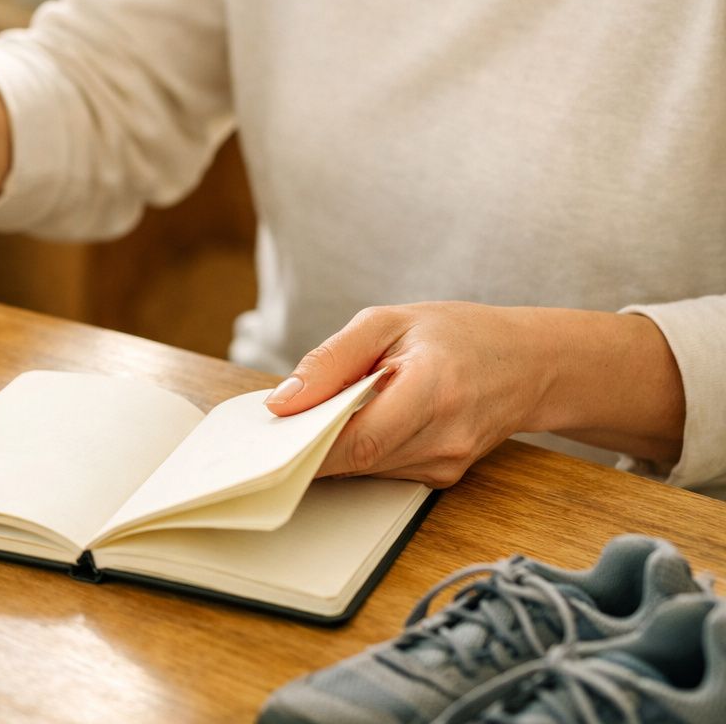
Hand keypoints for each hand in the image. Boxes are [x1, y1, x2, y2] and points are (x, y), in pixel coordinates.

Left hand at [263, 302, 684, 487]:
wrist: (529, 363)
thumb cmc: (458, 334)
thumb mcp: (388, 321)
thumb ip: (332, 359)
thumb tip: (282, 401)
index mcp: (433, 389)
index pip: (358, 440)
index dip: (307, 446)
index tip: (268, 440)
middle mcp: (444, 437)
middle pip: (355, 460)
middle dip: (309, 445)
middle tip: (275, 426)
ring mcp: (446, 464)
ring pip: (364, 469)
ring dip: (333, 447)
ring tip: (318, 413)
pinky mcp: (442, 477)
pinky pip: (382, 470)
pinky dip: (358, 449)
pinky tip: (357, 422)